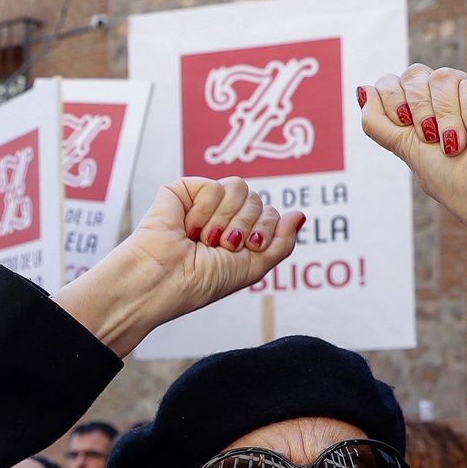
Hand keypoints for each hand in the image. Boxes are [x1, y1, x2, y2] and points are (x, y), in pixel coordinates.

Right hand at [52, 177, 304, 356]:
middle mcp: (224, 216)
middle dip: (244, 227)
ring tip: (204, 239)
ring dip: (226, 220)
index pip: (271, 215)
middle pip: (258, 200)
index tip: (244, 250)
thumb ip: (281, 243)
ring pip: (240, 187)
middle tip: (221, 246)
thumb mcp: (252, 269)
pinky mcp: (183, 190)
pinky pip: (214, 185)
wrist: (165, 280)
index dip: (264, 231)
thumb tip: (301, 214)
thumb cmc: (201, 282)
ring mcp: (204, 202)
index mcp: (240, 235)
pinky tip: (188, 227)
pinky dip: (205, 210)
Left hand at [360, 65, 466, 309]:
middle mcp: (442, 104)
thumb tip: (361, 89)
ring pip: (443, 77)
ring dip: (446, 114)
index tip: (404, 122)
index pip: (392, 83)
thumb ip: (380, 123)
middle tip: (432, 136)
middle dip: (419, 107)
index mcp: (417, 118)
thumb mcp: (408, 153)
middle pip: (415, 75)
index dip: (391, 96)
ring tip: (458, 144)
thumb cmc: (457, 184)